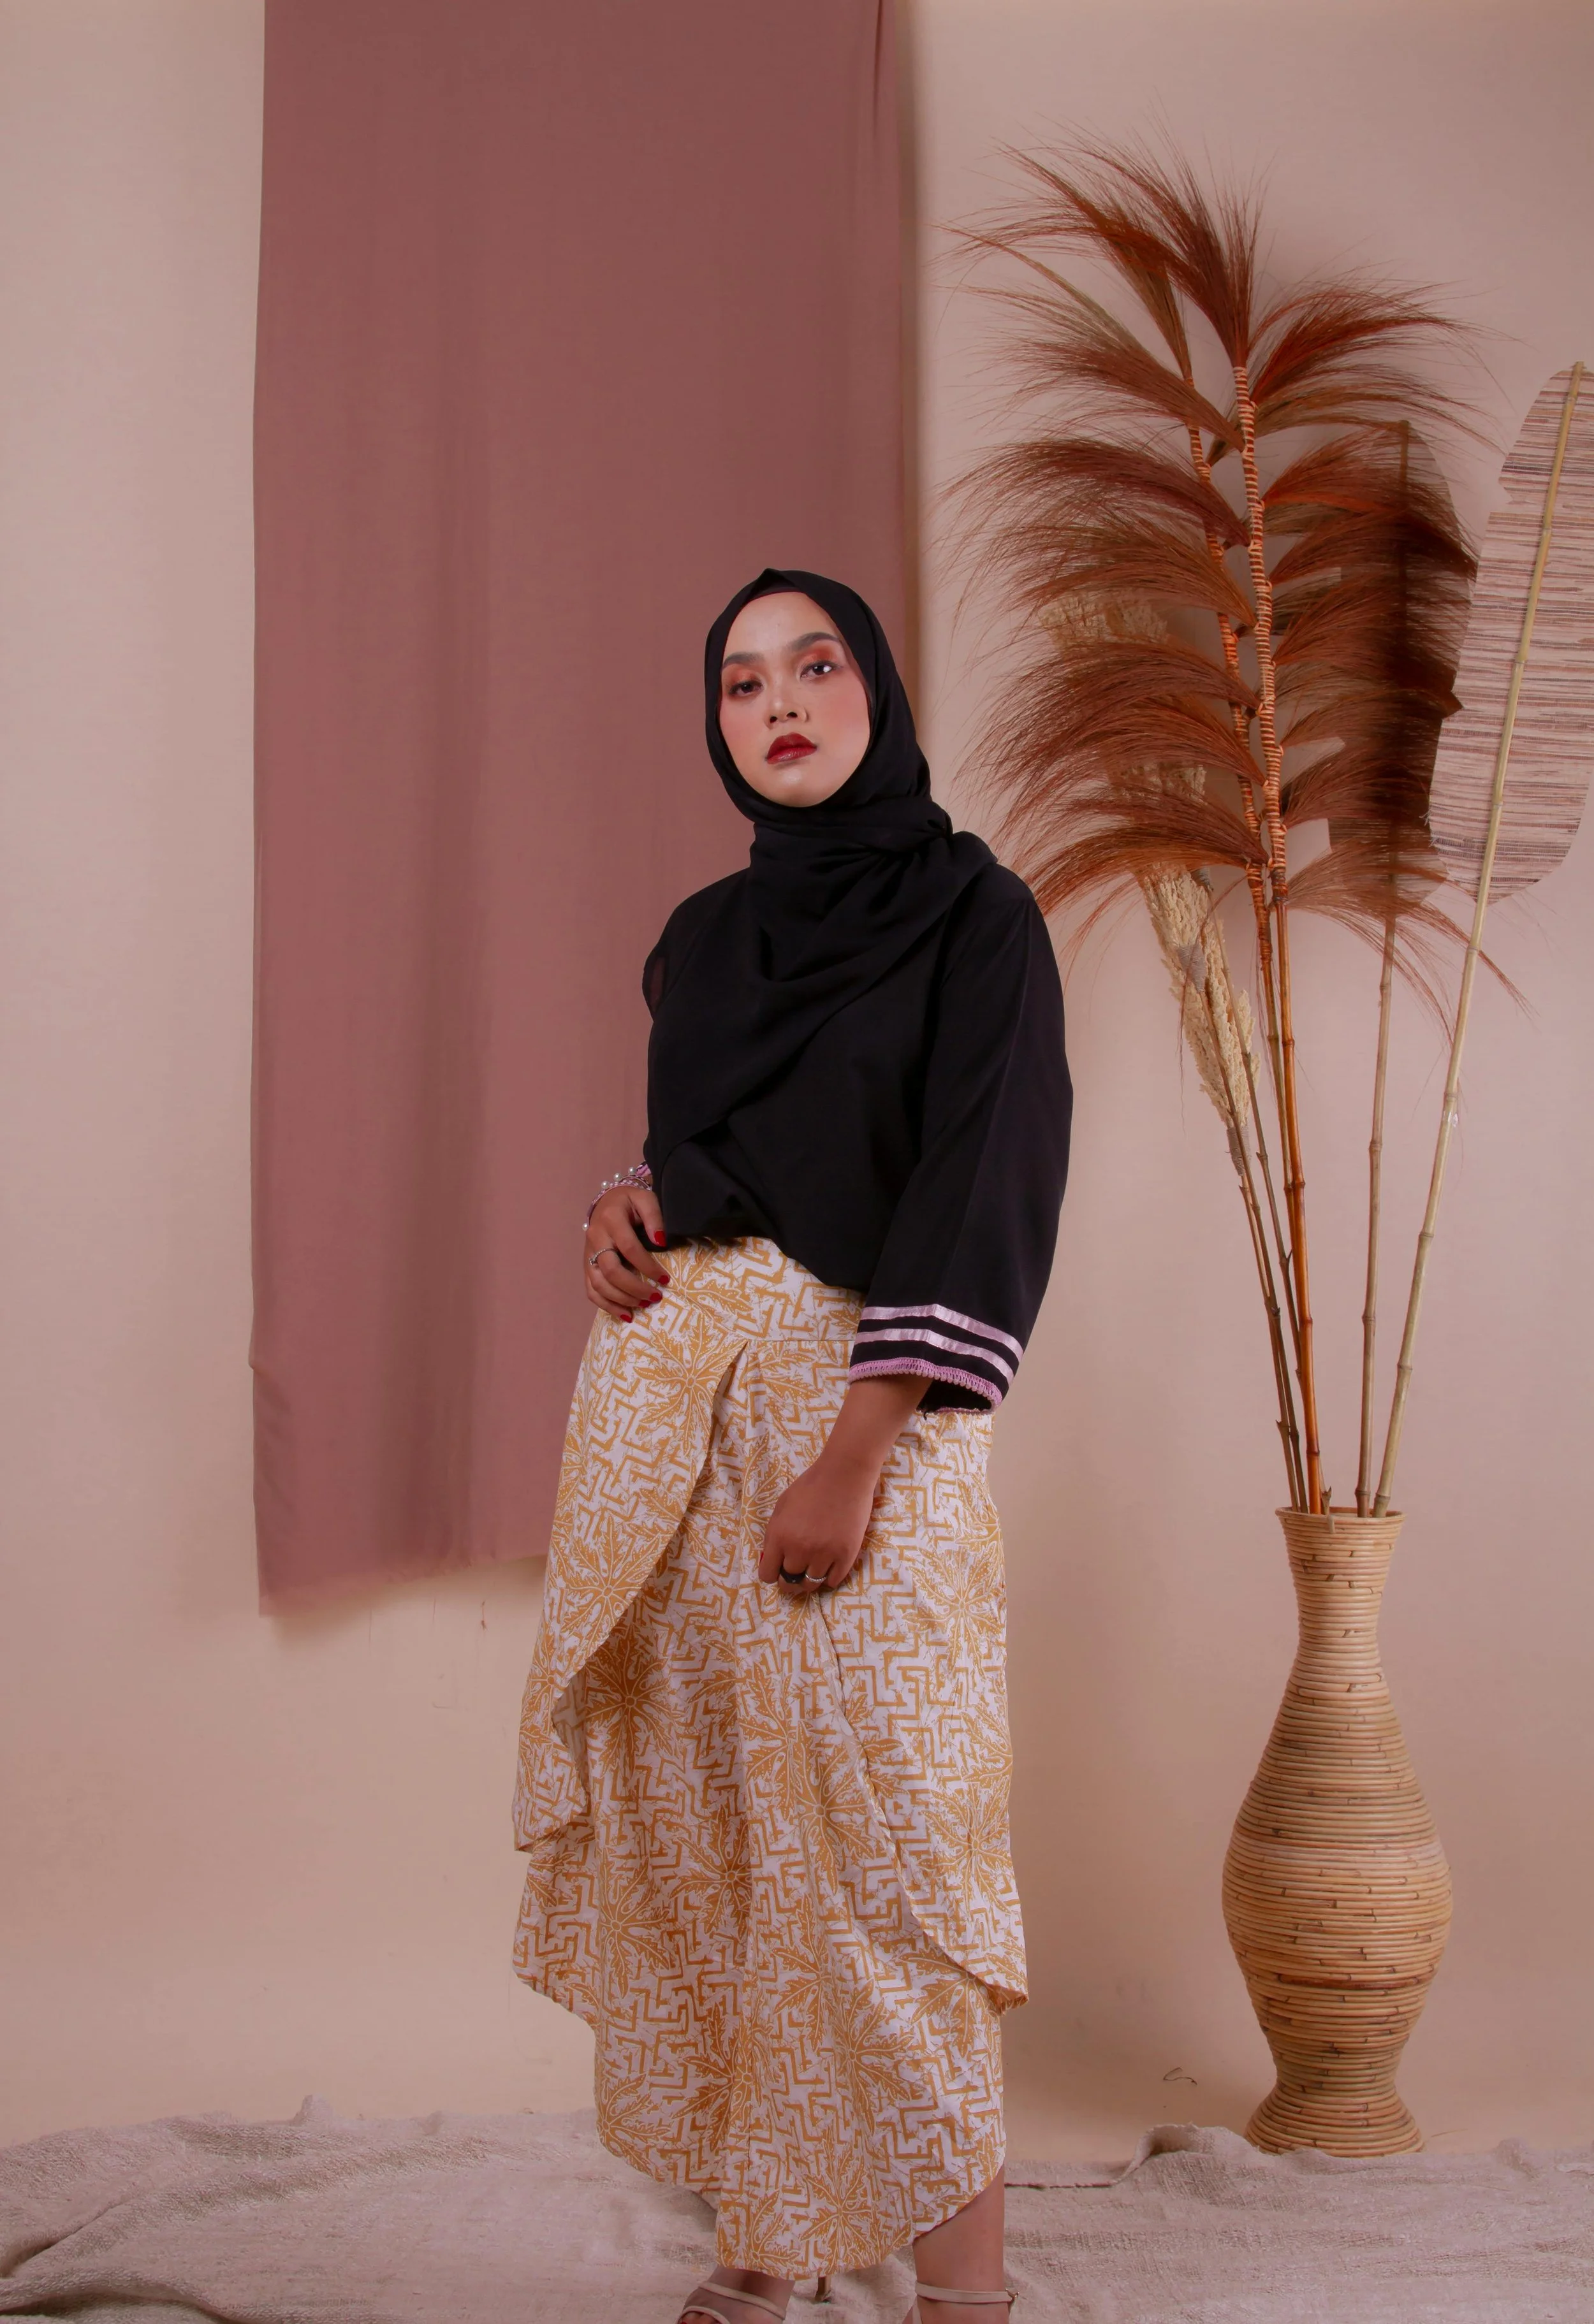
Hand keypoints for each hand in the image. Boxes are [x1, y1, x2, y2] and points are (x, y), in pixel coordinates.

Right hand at [583, 1186, 669, 1319]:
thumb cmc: (630, 1202)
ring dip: (622, 1299)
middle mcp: (596, 1238)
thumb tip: (661, 1242)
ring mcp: (588, 1253)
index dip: (648, 1266)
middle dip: (634, 1288)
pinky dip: (607, 1305)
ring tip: (644, 1305)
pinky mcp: (586, 1265)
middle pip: (611, 1270)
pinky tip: (626, 1314)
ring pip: (599, 1284)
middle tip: (655, 1297)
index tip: (665, 1279)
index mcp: (611, 1220)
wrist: (606, 1202)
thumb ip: (654, 1217)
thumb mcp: (645, 1199)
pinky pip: (591, 1290)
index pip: (629, 1249)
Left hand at [758, 1375, 927, 1595]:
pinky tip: (827, 1565)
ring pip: (811, 1584)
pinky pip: (833, 1581)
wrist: (844, 1475)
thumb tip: (772, 1559)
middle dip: (789, 1579)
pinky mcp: (846, 1555)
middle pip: (789, 1582)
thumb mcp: (781, 1508)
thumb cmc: (810, 1487)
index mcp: (779, 1537)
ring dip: (808, 1580)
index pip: (768, 1575)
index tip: (776, 1571)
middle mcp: (800, 1550)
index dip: (771, 1574)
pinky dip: (828, 1576)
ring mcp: (824, 1555)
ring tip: (811, 1569)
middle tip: (794, 1572)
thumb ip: (774, 1535)